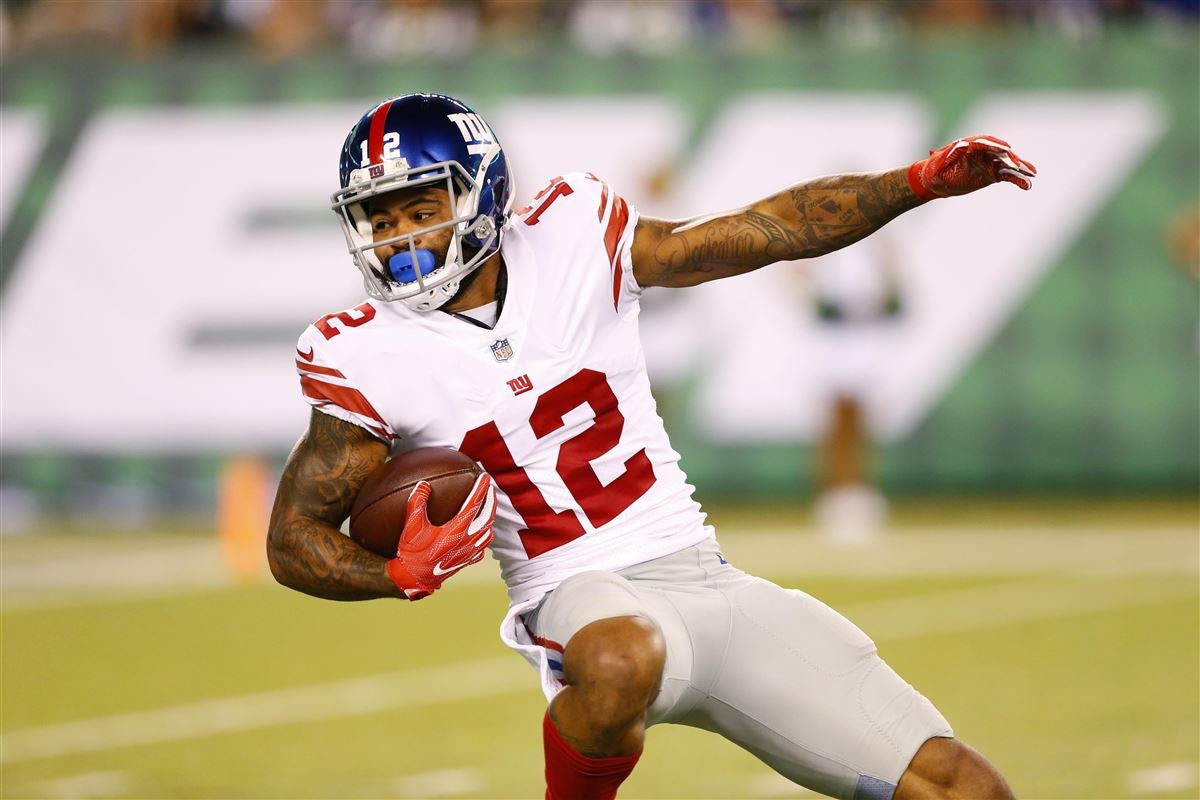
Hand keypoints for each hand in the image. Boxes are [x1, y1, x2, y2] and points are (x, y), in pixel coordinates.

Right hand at [386, 474, 495, 599]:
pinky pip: (482, 548)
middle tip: (490, 489)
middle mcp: (467, 541)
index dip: (481, 488)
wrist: (412, 580)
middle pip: (488, 517)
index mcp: (456, 530)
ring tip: (487, 510)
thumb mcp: (411, 525)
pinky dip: (484, 538)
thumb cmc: (411, 553)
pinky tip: (479, 534)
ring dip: (490, 519)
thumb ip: (417, 502)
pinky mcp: (465, 562)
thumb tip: (423, 484)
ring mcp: (468, 553)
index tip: (485, 476)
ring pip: (488, 534)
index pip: (474, 504)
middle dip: (491, 501)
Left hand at [908, 135, 1036, 200]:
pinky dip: (1017, 179)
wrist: (935, 181)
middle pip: (1000, 152)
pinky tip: (1027, 185)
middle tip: (1020, 165)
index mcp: (969, 145)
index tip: (1006, 148)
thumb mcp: (937, 163)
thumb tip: (961, 145)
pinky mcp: (992, 173)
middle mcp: (982, 152)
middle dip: (1011, 158)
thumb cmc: (934, 169)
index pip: (985, 142)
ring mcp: (989, 162)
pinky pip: (1007, 176)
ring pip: (1007, 164)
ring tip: (1032, 174)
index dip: (996, 145)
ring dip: (1020, 168)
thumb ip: (947, 154)